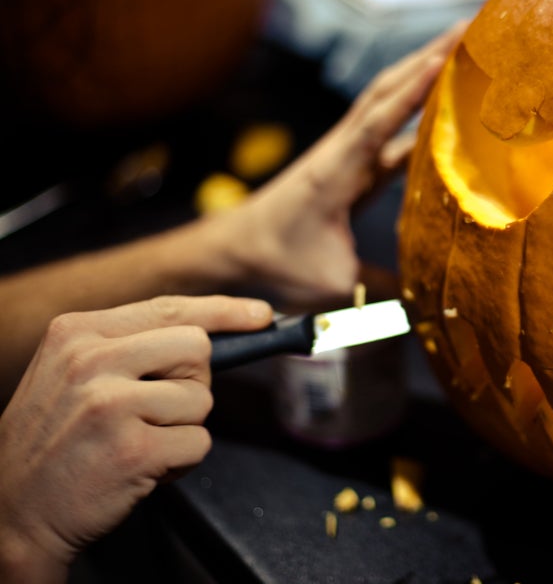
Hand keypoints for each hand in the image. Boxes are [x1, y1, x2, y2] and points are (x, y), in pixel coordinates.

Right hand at [0, 295, 272, 581]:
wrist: (12, 512)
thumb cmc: (54, 442)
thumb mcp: (72, 374)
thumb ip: (128, 347)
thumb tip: (206, 334)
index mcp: (77, 333)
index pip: (169, 308)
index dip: (223, 311)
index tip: (260, 314)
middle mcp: (91, 361)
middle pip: (197, 349)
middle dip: (192, 382)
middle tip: (157, 409)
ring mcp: (111, 405)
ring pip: (201, 399)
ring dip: (182, 427)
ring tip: (138, 441)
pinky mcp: (133, 449)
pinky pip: (199, 442)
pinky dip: (180, 461)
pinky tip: (141, 467)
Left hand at [205, 21, 467, 308]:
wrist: (234, 250)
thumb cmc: (276, 262)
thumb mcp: (333, 283)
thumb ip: (381, 289)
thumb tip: (429, 303)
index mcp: (336, 170)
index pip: (380, 120)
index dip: (414, 89)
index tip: (447, 56)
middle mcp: (341, 150)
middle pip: (388, 90)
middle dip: (427, 57)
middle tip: (468, 29)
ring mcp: (345, 153)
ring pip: (387, 101)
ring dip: (421, 72)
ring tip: (461, 47)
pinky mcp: (350, 165)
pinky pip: (389, 129)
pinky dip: (416, 111)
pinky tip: (443, 105)